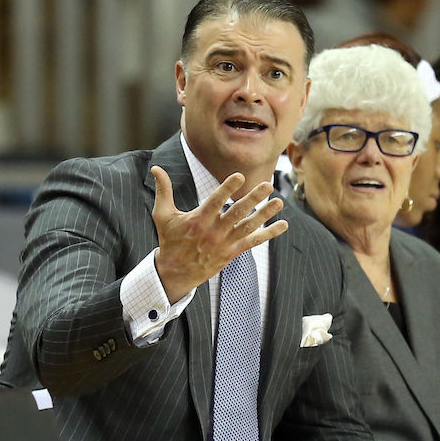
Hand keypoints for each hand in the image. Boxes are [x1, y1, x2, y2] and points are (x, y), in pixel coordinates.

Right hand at [151, 167, 286, 303]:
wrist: (176, 272)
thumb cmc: (170, 240)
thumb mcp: (162, 215)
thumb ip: (163, 190)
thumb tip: (156, 168)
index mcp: (197, 221)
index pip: (215, 202)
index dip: (227, 189)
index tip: (239, 176)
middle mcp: (213, 232)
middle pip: (237, 213)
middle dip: (253, 199)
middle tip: (268, 185)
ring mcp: (225, 243)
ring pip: (248, 227)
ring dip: (265, 215)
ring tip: (279, 202)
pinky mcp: (232, 252)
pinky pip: (253, 242)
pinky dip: (269, 234)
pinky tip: (283, 225)